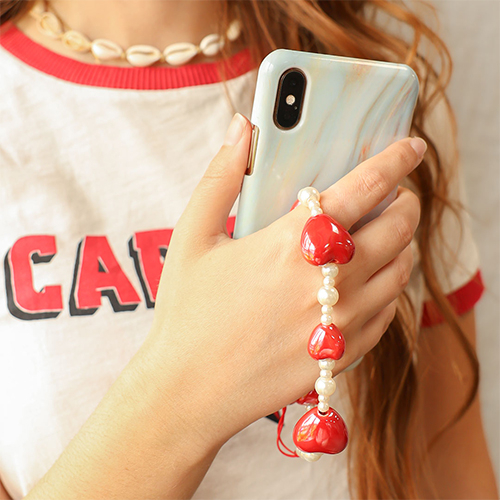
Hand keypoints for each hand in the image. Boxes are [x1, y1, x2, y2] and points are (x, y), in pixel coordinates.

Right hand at [144, 113, 423, 450]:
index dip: (394, 159)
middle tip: (392, 196)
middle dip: (404, 202)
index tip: (410, 145)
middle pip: (398, 226)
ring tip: (383, 236)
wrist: (191, 391)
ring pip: (402, 268)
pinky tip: (369, 281)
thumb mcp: (192, 237)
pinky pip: (390, 311)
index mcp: (292, 244)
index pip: (364, 187)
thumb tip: (239, 128)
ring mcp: (342, 322)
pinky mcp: (344, 354)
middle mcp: (328, 282)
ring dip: (402, 243)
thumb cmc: (188, 313)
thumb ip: (220, 177)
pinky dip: (390, 286)